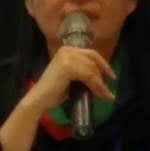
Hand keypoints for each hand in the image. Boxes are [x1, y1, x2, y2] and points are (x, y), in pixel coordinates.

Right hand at [0, 46, 115, 150]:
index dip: (103, 64)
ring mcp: (67, 57)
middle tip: (110, 86)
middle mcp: (67, 50)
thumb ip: (82, 72)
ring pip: (92, 69)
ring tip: (105, 95)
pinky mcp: (68, 67)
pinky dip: (97, 86)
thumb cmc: (53, 92)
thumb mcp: (71, 78)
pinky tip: (100, 94)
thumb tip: (100, 78)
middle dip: (104, 73)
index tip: (111, 75)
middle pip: (93, 59)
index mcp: (67, 50)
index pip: (90, 54)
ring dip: (101, 83)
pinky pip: (89, 76)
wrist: (39, 100)